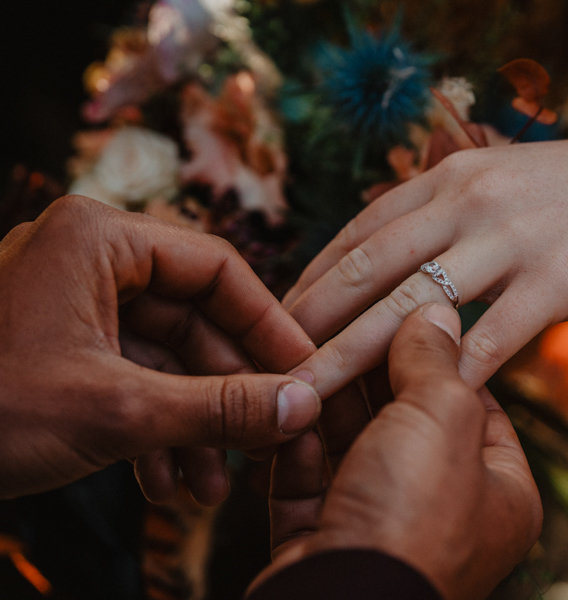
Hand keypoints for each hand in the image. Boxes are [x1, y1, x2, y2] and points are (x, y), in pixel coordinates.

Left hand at [0, 196, 318, 500]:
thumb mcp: (116, 411)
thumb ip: (219, 407)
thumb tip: (303, 406)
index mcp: (100, 238)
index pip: (218, 269)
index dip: (269, 326)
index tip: (306, 374)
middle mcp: (90, 261)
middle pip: (195, 321)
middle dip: (226, 395)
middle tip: (267, 441)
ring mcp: (72, 307)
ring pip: (163, 360)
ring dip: (193, 425)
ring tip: (212, 487)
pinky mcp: (58, 349)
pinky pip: (128, 380)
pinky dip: (153, 431)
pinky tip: (166, 484)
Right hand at [251, 304, 541, 599]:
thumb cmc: (412, 518)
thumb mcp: (441, 417)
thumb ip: (437, 359)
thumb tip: (436, 310)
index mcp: (499, 492)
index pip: (475, 405)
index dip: (440, 357)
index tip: (404, 316)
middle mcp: (445, 514)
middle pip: (406, 423)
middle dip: (370, 376)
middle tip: (342, 327)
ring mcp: (383, 530)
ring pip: (352, 449)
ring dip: (327, 406)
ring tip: (304, 357)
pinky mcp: (323, 542)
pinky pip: (308, 483)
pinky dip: (295, 447)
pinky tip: (284, 412)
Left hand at [282, 121, 567, 395]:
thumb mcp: (510, 182)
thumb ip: (453, 214)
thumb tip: (404, 260)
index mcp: (453, 175)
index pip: (360, 230)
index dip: (311, 276)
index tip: (274, 317)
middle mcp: (471, 200)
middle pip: (369, 266)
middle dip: (309, 319)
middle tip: (260, 362)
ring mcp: (513, 238)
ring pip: (413, 306)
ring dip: (354, 355)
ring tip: (310, 394)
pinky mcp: (558, 279)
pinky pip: (491, 337)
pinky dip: (449, 376)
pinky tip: (415, 410)